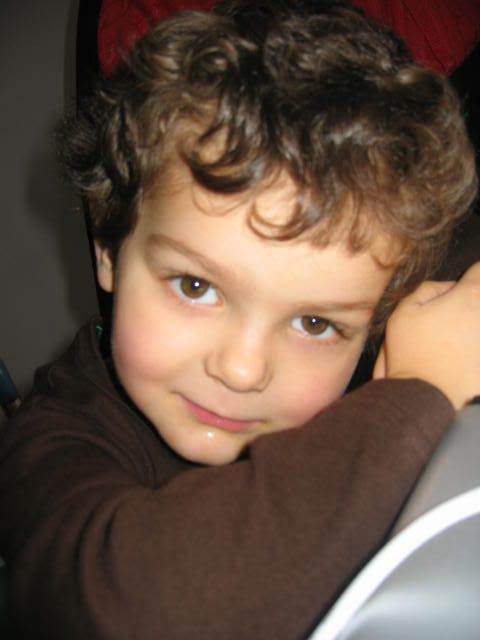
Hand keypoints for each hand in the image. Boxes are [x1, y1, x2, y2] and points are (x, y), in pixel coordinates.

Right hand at [373, 261, 479, 409]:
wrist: (428, 400)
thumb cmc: (414, 356)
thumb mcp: (403, 313)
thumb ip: (428, 289)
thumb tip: (448, 287)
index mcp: (472, 296)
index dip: (471, 275)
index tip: (460, 288)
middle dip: (468, 305)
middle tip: (450, 320)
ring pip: (478, 325)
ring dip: (470, 330)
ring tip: (451, 346)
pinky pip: (479, 348)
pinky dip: (473, 351)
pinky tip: (458, 362)